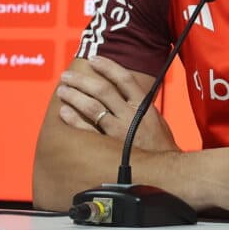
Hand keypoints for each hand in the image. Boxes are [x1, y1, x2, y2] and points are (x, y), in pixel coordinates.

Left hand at [56, 56, 178, 152]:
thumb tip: (126, 92)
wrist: (166, 170)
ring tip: (62, 90)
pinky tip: (64, 112)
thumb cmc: (161, 145)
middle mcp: (130, 114)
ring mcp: (120, 130)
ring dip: (75, 96)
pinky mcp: (110, 146)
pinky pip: (88, 130)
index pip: (124, 79)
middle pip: (103, 90)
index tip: (94, 60)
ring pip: (92, 107)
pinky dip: (75, 119)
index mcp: (143, 104)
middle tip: (67, 76)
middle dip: (82, 80)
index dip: (108, 67)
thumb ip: (140, 105)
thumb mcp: (155, 118)